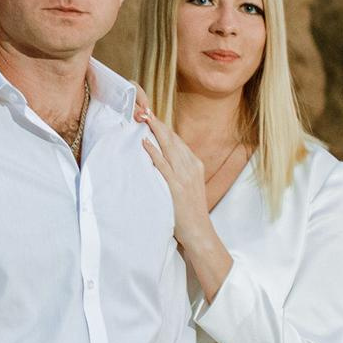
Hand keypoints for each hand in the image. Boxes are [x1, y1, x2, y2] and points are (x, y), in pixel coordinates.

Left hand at [135, 101, 207, 237]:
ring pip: (169, 147)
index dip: (162, 127)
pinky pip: (164, 165)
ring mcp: (185, 176)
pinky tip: (145, 143)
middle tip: (142, 109)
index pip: (176, 140)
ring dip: (154, 131)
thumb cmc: (189, 211)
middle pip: (172, 139)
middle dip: (157, 123)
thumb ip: (178, 171)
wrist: (200, 232)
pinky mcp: (177, 187)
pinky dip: (154, 152)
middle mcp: (191, 166)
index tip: (149, 116)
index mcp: (195, 164)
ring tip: (142, 118)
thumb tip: (160, 159)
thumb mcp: (188, 185)